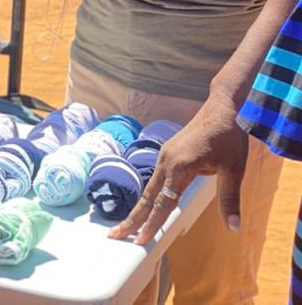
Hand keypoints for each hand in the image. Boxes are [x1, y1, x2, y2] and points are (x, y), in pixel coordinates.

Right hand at [109, 93, 247, 244]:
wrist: (221, 108)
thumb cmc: (229, 138)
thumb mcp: (234, 169)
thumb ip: (229, 198)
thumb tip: (234, 227)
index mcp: (180, 166)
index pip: (163, 202)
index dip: (152, 223)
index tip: (141, 240)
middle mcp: (166, 161)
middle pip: (146, 197)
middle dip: (132, 218)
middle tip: (115, 236)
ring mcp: (164, 156)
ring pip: (148, 188)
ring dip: (138, 208)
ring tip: (127, 225)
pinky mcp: (167, 154)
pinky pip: (155, 179)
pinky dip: (147, 195)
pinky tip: (146, 205)